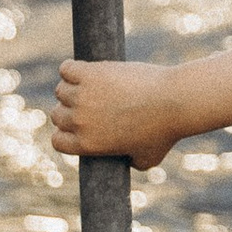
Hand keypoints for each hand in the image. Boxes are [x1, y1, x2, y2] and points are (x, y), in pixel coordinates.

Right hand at [50, 58, 183, 170]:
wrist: (174, 101)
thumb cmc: (165, 131)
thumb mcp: (147, 159)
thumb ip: (131, 162)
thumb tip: (127, 161)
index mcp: (88, 145)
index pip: (57, 141)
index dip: (66, 133)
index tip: (78, 126)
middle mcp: (80, 121)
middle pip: (57, 114)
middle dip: (70, 110)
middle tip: (89, 103)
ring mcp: (83, 96)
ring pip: (61, 90)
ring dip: (72, 88)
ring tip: (90, 86)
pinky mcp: (91, 73)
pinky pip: (67, 68)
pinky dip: (71, 68)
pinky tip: (85, 70)